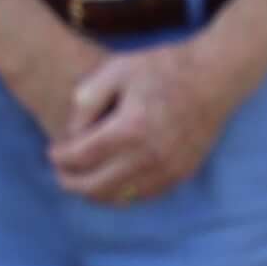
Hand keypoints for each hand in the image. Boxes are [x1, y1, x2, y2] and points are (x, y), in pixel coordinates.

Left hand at [48, 27, 251, 206]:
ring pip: (119, 198)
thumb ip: (86, 100)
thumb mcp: (116, 69)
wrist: (214, 77)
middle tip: (60, 173)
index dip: (60, 159)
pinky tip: (110, 180)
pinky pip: (142, 196)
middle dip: (71, 182)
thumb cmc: (163, 68)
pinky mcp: (181, 174)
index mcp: (130, 128)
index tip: (52, 153)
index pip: (82, 158)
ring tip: (81, 180)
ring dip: (95, 193)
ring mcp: (168, 169)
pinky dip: (121, 193)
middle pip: (96, 187)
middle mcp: (149, 156)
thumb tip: (70, 133)